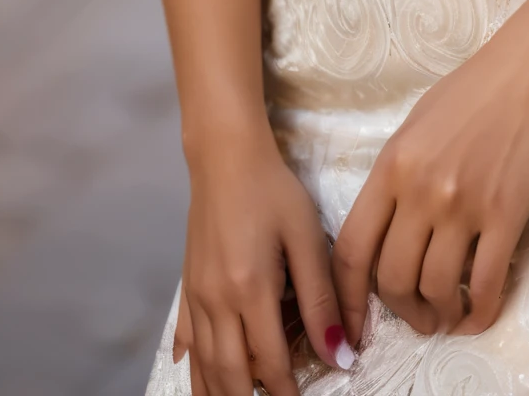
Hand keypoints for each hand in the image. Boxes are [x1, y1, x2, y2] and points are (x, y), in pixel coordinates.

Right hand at [175, 122, 349, 395]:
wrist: (225, 156)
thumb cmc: (272, 190)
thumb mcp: (306, 237)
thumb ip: (322, 298)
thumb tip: (341, 353)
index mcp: (250, 291)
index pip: (270, 362)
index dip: (288, 391)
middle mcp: (217, 302)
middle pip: (230, 374)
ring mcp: (196, 296)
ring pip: (204, 365)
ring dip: (220, 392)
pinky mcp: (187, 286)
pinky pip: (186, 339)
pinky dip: (194, 366)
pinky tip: (196, 373)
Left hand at [332, 12, 528, 344]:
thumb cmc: (479, 87)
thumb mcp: (419, 122)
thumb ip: (399, 172)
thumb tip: (390, 221)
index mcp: (391, 165)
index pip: (351, 249)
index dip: (345, 298)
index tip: (351, 323)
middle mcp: (419, 190)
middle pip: (392, 278)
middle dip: (401, 312)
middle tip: (417, 320)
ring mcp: (463, 204)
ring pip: (436, 287)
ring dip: (440, 314)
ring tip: (448, 317)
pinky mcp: (506, 214)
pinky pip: (486, 282)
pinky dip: (481, 311)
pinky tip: (480, 315)